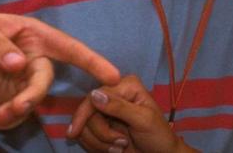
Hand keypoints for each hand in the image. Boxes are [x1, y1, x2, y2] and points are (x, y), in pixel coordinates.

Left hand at [0, 11, 120, 129]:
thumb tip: (20, 65)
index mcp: (31, 35)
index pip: (67, 47)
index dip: (92, 60)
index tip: (113, 76)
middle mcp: (31, 57)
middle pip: (46, 80)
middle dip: (34, 96)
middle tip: (15, 108)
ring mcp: (19, 80)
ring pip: (33, 100)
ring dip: (20, 112)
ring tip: (0, 117)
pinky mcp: (5, 98)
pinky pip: (17, 113)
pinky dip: (10, 121)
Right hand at [70, 75, 192, 152]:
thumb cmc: (158, 136)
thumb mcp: (143, 120)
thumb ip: (120, 107)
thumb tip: (94, 95)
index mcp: (125, 86)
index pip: (94, 96)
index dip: (83, 114)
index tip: (74, 132)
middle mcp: (113, 95)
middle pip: (88, 113)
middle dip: (101, 134)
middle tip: (121, 144)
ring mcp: (107, 112)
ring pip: (85, 127)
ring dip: (100, 143)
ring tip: (120, 147)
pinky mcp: (103, 127)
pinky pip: (87, 137)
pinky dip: (97, 147)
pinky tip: (113, 150)